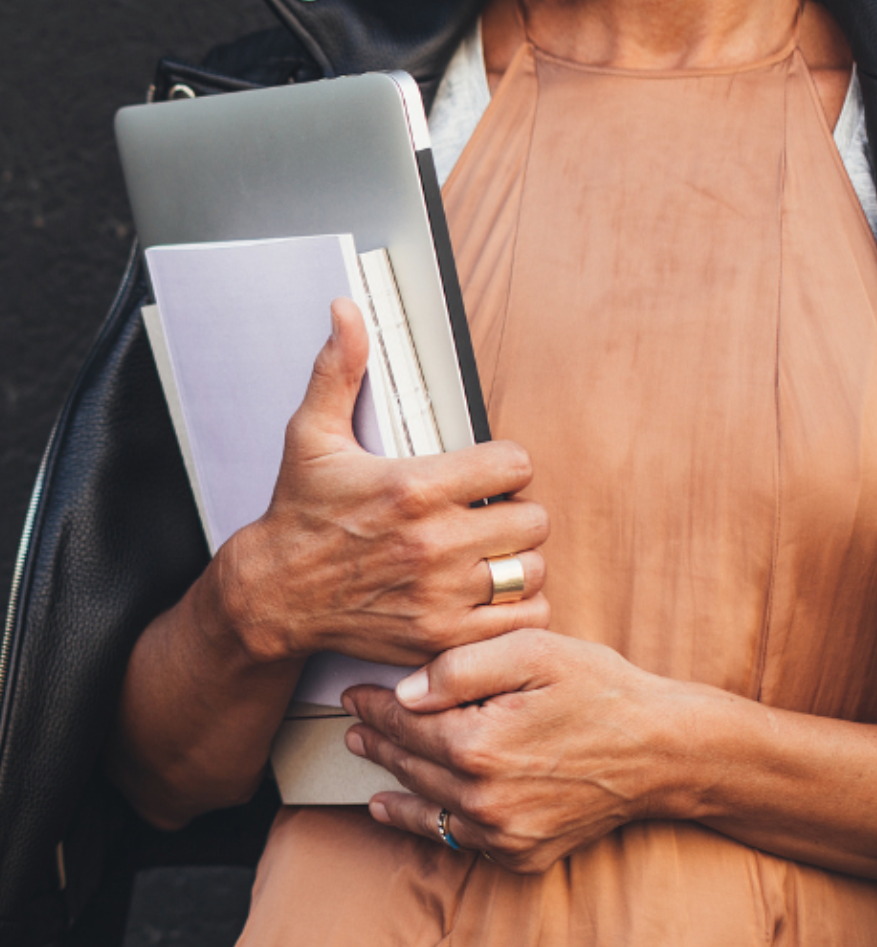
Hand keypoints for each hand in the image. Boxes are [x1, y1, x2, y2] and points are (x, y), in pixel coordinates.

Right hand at [216, 299, 549, 665]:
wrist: (274, 597)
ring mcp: (441, 595)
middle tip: (493, 515)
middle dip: (516, 512)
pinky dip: (516, 609)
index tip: (489, 474)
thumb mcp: (312, 437)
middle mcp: (433, 543)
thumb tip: (347, 310)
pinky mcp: (442, 636)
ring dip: (520, 561)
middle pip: (532, 520)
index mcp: (413, 488)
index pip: (514, 464)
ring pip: (531, 571)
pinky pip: (520, 621)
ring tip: (494, 554)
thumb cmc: (299, 516)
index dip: (506, 465)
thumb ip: (339, 370)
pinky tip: (492, 593)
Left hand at [343, 630, 688, 872]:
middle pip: (410, 766)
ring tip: (369, 774)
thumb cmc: (604, 691)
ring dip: (393, 788)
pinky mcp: (522, 854)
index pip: (404, 724)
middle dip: (377, 743)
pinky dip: (430, 825)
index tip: (352, 695)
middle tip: (352, 727)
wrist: (665, 752)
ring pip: (427, 810)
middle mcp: (483, 798)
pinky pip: (460, 841)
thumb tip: (403, 692)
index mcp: (478, 745)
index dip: (372, 706)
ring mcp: (503, 834)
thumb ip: (461, 667)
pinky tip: (407, 812)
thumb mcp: (534, 652)